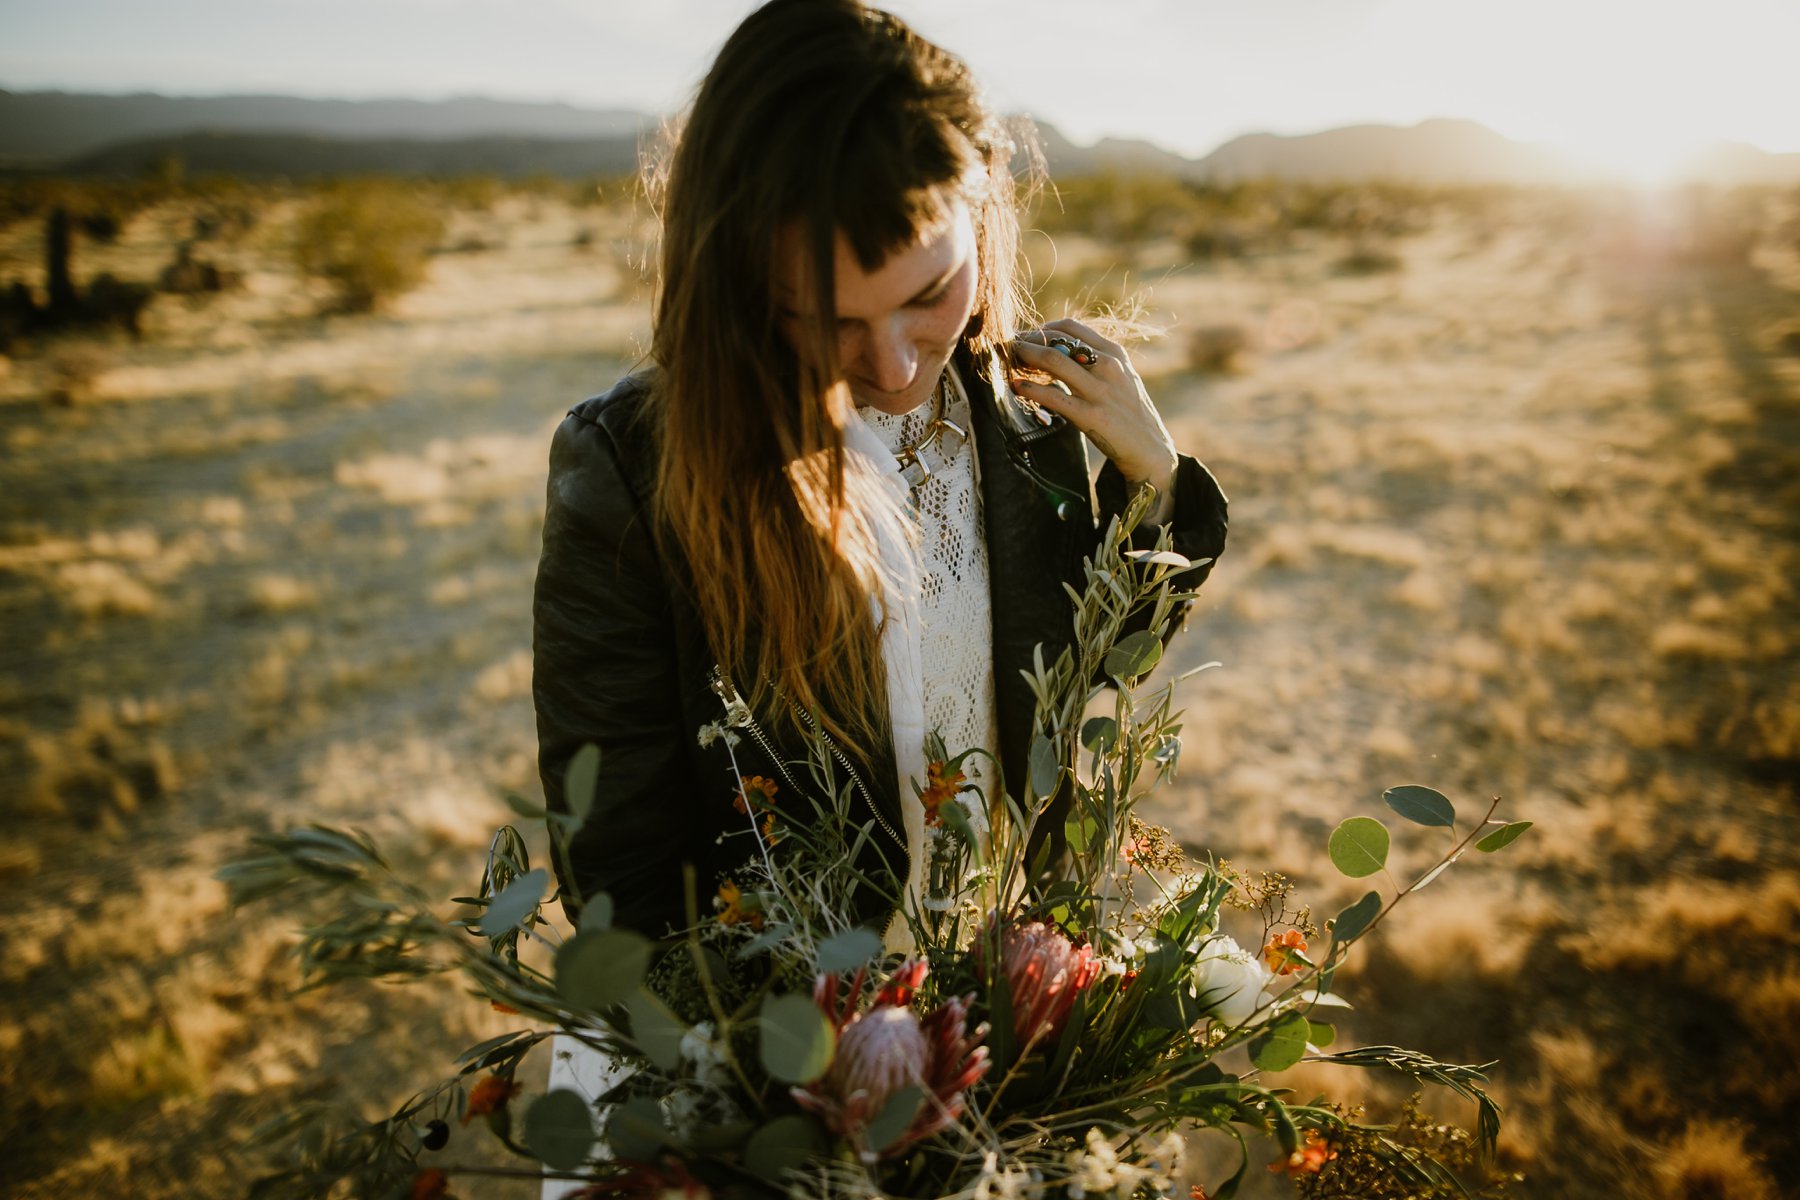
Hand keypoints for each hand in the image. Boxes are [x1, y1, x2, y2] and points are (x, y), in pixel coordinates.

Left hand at [1007, 318, 1179, 505]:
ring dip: (1024, 357)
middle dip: (1027, 341)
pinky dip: (1030, 389)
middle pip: (1057, 340)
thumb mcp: (1118, 377)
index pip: (1069, 327)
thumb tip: (1054, 350)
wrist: (1150, 449)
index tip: (1025, 338)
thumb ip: (1092, 361)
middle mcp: (1108, 366)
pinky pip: (1054, 396)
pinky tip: (1017, 387)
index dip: (1041, 329)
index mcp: (1114, 352)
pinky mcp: (1091, 416)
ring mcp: (1100, 390)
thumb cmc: (1127, 411)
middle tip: (1008, 349)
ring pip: (1052, 361)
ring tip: (1008, 361)